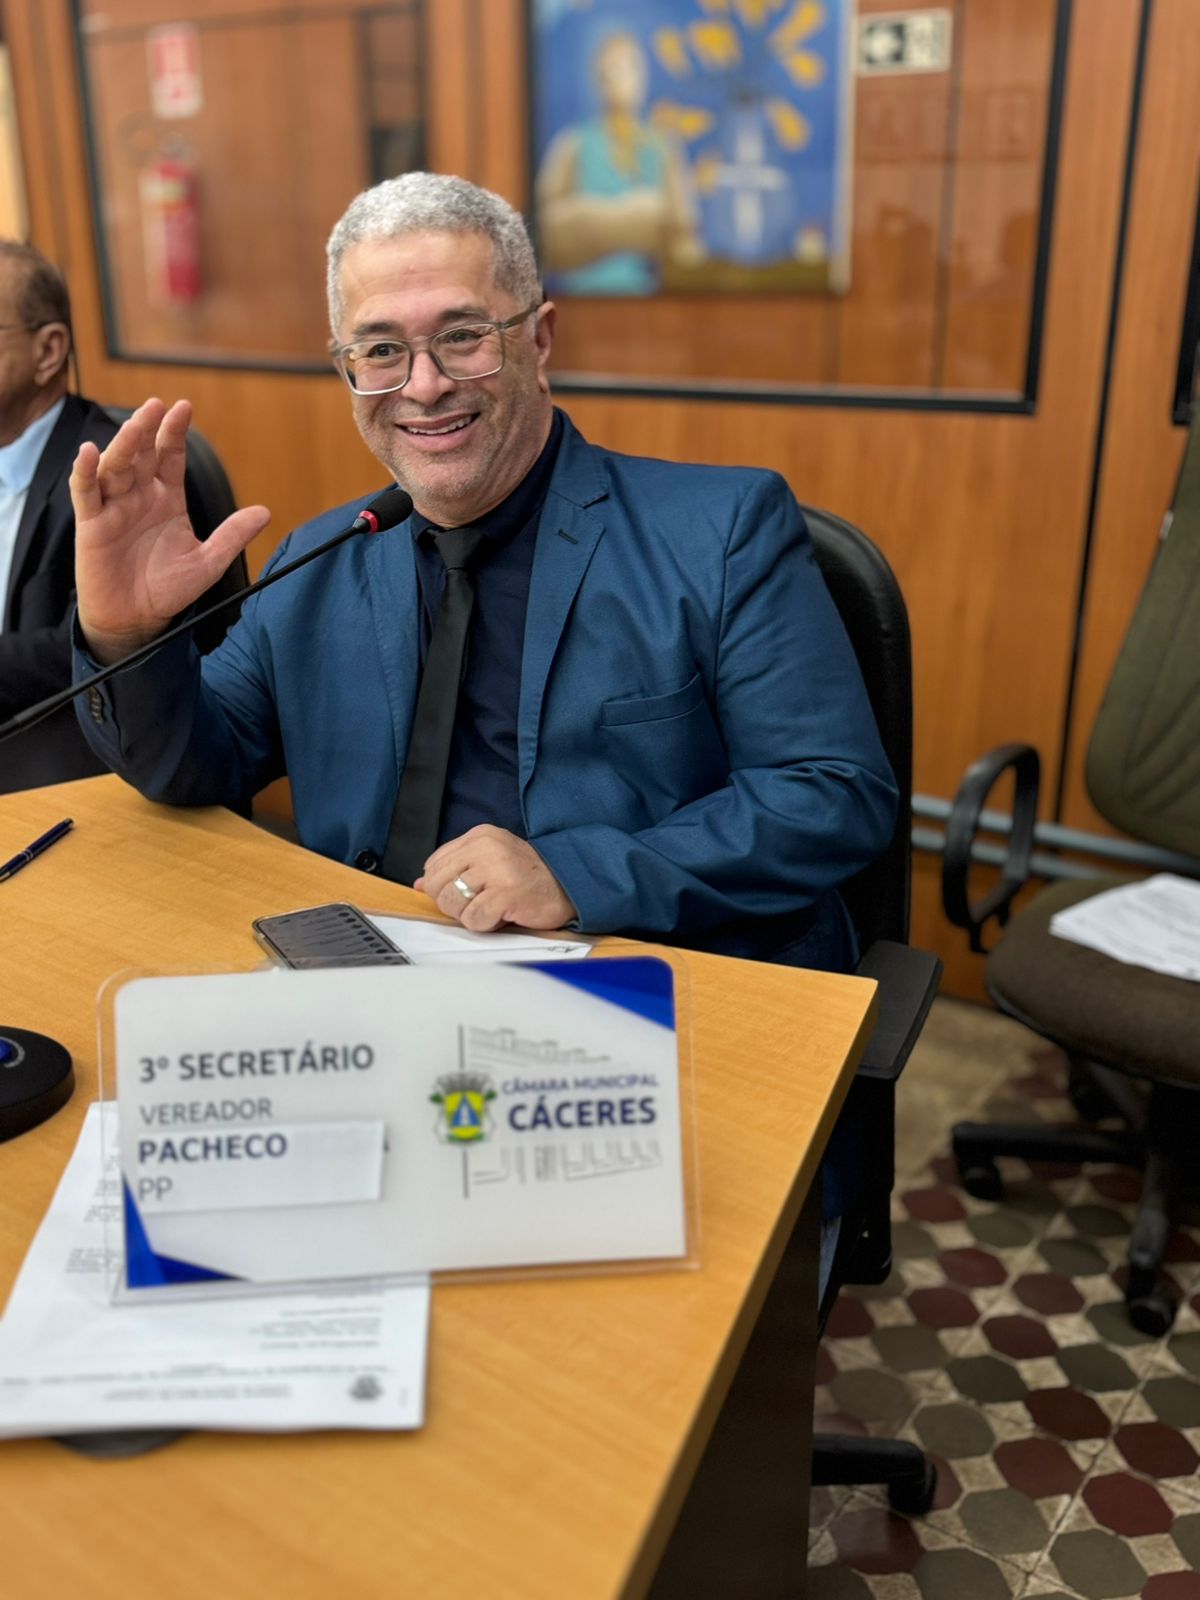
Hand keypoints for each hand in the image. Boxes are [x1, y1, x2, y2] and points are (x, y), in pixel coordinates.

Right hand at [72, 397, 270, 663]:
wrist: (137, 620)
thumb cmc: (167, 590)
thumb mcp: (208, 562)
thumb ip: (233, 536)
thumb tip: (265, 512)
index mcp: (167, 499)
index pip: (170, 456)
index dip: (175, 432)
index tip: (184, 407)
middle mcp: (139, 497)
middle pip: (142, 454)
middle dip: (148, 429)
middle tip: (157, 405)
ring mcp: (114, 507)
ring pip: (115, 467)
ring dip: (123, 445)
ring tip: (134, 425)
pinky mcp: (92, 524)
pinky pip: (85, 492)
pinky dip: (85, 472)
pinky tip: (89, 453)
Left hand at [414, 825, 575, 932]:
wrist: (569, 884)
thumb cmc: (528, 877)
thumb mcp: (490, 862)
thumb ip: (455, 869)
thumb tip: (419, 885)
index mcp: (480, 836)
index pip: (433, 864)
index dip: (442, 886)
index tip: (466, 891)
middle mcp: (486, 848)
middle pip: (437, 884)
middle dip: (452, 903)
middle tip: (478, 903)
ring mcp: (497, 870)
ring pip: (451, 902)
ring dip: (468, 915)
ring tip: (491, 908)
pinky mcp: (506, 894)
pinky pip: (473, 919)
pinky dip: (483, 924)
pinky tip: (500, 916)